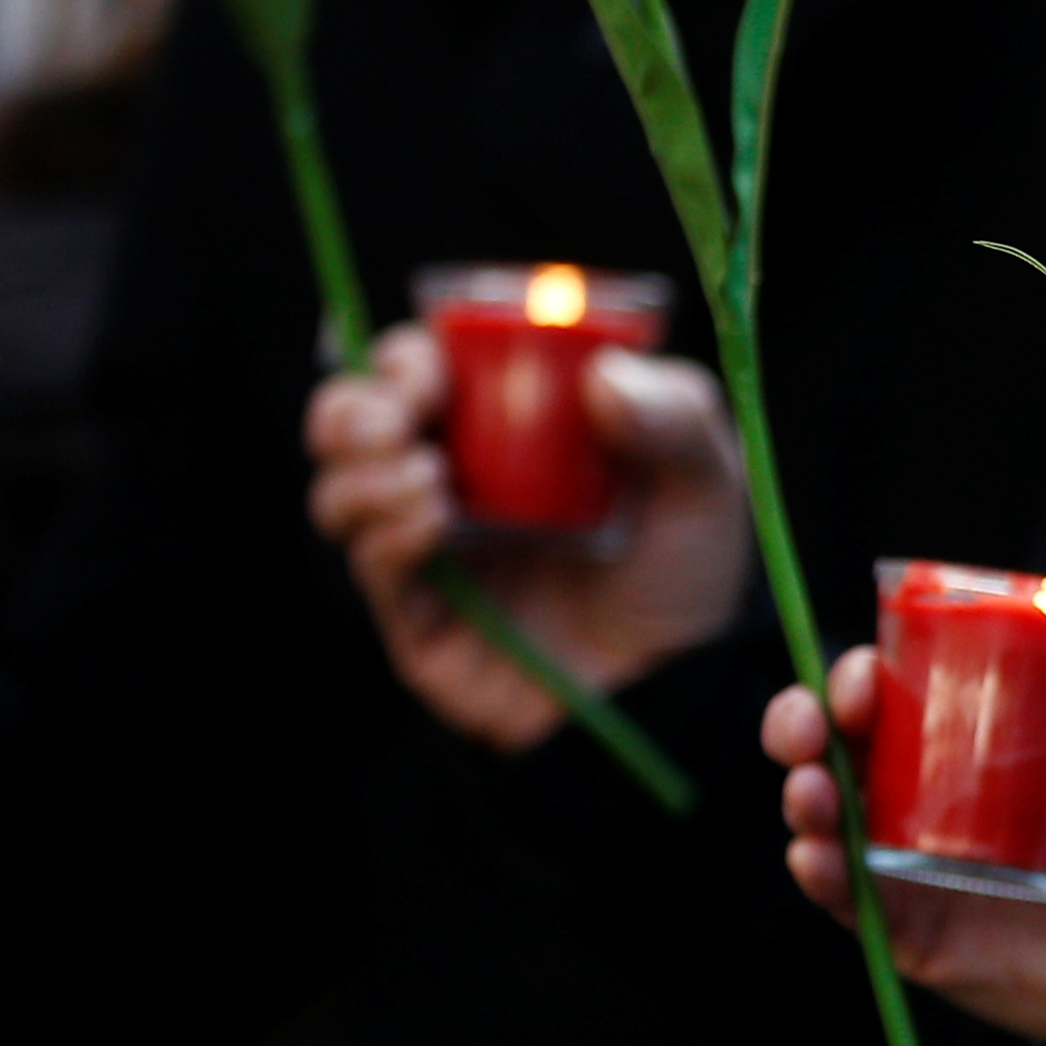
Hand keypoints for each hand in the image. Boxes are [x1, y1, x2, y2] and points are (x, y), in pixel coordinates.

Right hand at [304, 327, 751, 745]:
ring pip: (340, 491)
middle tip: (399, 416)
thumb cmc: (687, 574)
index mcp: (506, 428)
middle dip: (355, 408)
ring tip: (432, 479)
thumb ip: (674, 415)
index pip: (421, 369)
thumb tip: (604, 372)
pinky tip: (436, 523)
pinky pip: (371, 564)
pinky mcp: (419, 615)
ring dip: (366, 472)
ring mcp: (429, 547)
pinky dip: (391, 532)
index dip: (408, 359)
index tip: (431, 365)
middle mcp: (453, 479)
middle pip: (351, 422)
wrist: (678, 686)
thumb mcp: (706, 483)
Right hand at [771, 649, 1045, 1045]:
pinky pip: (855, 904)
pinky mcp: (921, 934)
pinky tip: (819, 859)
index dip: (871, 675)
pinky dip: (826, 878)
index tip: (869, 671)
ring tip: (813, 789)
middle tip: (814, 723)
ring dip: (806, 797)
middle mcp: (940, 798)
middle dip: (807, 723)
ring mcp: (923, 867)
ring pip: (832, 821)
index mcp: (992, 745)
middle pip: (845, 747)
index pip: (908, 693)